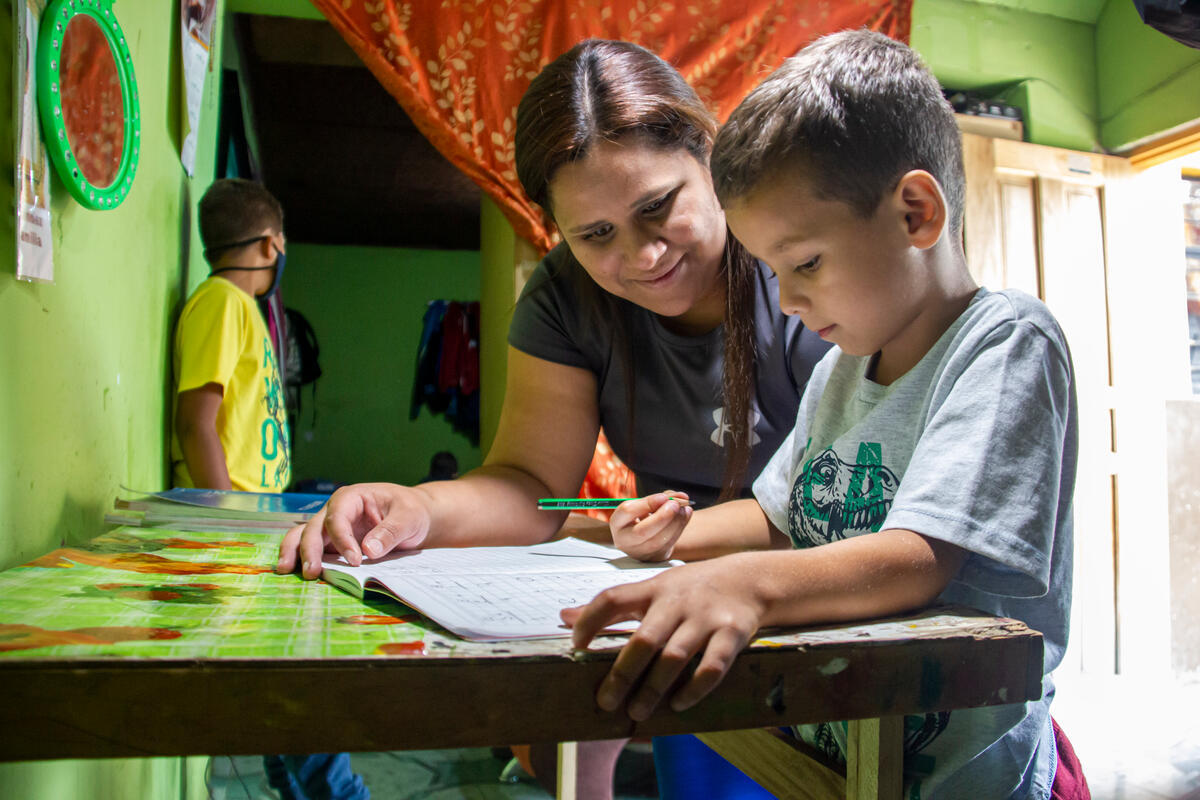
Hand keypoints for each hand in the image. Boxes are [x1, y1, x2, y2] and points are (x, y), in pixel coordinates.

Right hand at [275, 483, 433, 578]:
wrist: (413, 515)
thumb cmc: (410, 510)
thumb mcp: (408, 517)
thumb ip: (390, 531)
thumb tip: (369, 550)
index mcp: (352, 497)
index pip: (338, 518)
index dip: (343, 540)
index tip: (355, 561)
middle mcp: (335, 510)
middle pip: (315, 528)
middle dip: (310, 550)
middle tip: (312, 573)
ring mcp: (331, 527)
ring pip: (304, 536)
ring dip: (294, 552)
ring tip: (286, 570)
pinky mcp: (332, 543)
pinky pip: (314, 549)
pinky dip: (302, 558)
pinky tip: (294, 572)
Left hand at [561, 555, 763, 720]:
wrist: (751, 579)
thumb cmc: (692, 588)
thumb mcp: (653, 587)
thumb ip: (614, 604)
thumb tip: (564, 616)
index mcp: (653, 589)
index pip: (613, 598)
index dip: (590, 621)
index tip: (574, 646)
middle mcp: (677, 602)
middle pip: (644, 638)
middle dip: (622, 673)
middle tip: (605, 701)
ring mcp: (705, 618)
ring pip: (675, 656)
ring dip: (654, 688)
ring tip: (637, 711)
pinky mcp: (732, 634)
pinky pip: (712, 667)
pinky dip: (694, 689)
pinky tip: (679, 704)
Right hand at [609, 491, 691, 561]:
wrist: (645, 536)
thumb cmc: (644, 515)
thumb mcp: (645, 504)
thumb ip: (661, 498)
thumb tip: (681, 497)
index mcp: (617, 522)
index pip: (628, 512)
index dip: (647, 503)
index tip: (663, 497)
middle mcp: (624, 540)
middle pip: (642, 531)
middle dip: (662, 517)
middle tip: (675, 505)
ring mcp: (639, 552)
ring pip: (658, 541)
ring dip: (675, 523)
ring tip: (684, 509)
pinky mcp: (654, 558)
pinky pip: (668, 545)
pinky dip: (680, 528)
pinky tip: (685, 516)